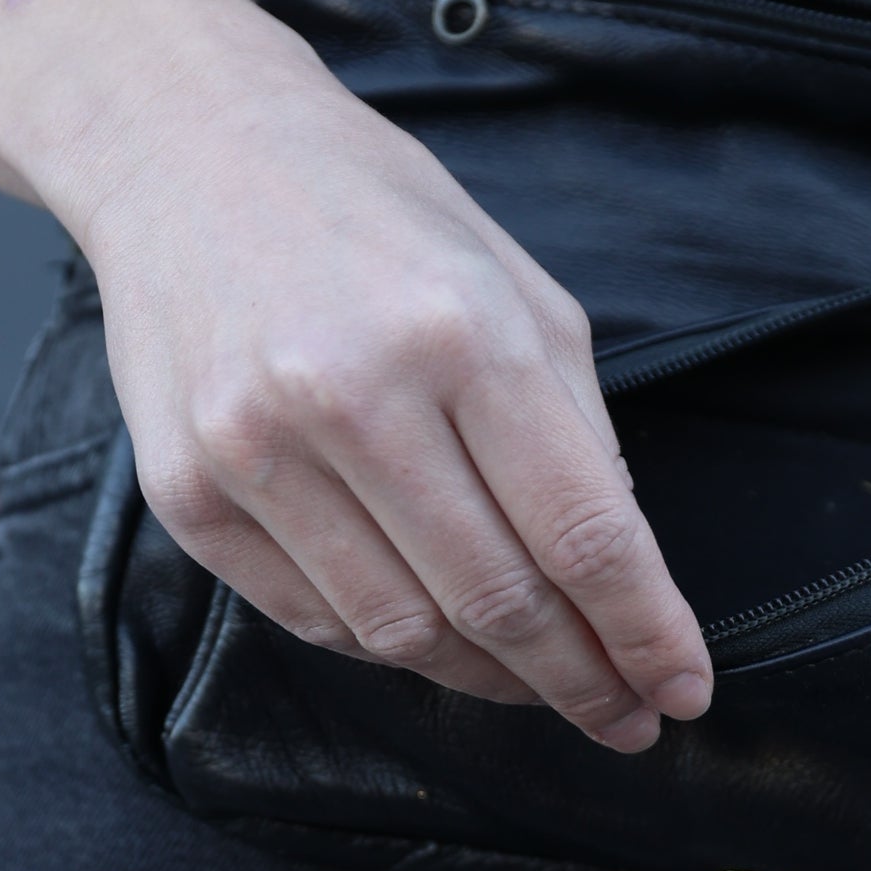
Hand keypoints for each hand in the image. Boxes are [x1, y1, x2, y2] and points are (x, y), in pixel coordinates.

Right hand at [71, 0, 713, 751]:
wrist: (191, 154)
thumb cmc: (374, 215)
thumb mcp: (516, 285)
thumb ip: (576, 427)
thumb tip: (621, 573)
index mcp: (465, 334)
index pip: (582, 532)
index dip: (644, 632)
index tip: (683, 689)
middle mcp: (354, 396)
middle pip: (499, 601)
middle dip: (581, 680)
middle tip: (624, 716)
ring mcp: (257, 452)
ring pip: (403, 632)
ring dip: (488, 682)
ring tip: (536, 683)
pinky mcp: (187, 493)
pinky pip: (312, 618)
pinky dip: (388, 646)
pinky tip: (435, 638)